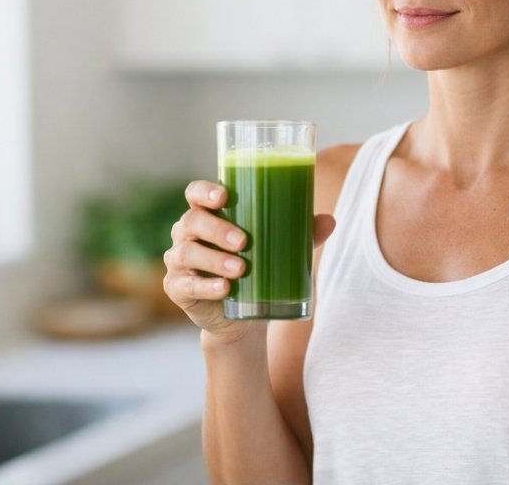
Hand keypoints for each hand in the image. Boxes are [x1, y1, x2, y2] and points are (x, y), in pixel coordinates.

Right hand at [165, 180, 335, 341]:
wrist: (243, 317)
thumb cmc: (257, 268)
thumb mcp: (278, 248)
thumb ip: (301, 234)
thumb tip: (330, 220)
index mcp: (207, 214)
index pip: (195, 193)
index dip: (204, 191)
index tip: (223, 196)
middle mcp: (187, 233)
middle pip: (192, 221)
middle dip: (217, 229)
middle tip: (244, 241)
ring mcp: (179, 261)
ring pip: (188, 253)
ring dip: (215, 260)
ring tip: (241, 269)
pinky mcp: (177, 288)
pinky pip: (186, 284)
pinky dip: (206, 286)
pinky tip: (224, 289)